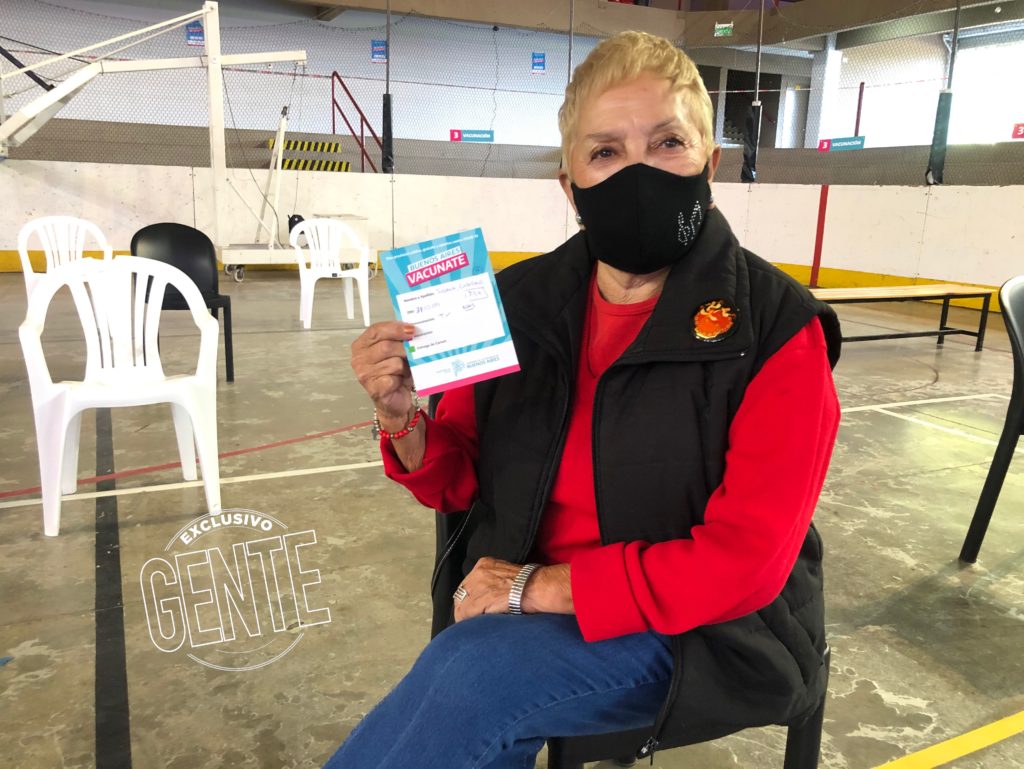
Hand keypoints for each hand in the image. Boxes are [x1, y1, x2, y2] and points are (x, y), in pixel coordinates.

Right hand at [351, 321, 416, 426]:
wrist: (395, 399)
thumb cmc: (395, 374)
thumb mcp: (395, 351)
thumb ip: (398, 339)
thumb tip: (412, 329)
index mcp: (361, 345)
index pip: (376, 330)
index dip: (395, 328)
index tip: (411, 329)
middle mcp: (359, 359)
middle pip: (386, 346)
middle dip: (404, 349)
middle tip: (413, 353)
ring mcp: (365, 375)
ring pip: (394, 363)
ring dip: (405, 367)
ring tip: (404, 371)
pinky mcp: (374, 389)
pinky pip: (395, 378)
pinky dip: (402, 379)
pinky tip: (400, 381)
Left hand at [453, 558, 572, 621]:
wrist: (535, 587)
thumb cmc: (527, 583)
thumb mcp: (505, 574)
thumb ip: (493, 581)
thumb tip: (487, 595)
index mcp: (484, 564)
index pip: (467, 583)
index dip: (468, 597)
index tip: (470, 607)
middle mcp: (478, 572)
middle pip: (461, 593)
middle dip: (464, 607)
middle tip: (468, 618)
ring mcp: (478, 585)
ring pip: (462, 604)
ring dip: (465, 616)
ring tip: (470, 625)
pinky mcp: (481, 599)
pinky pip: (466, 613)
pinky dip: (467, 621)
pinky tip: (472, 627)